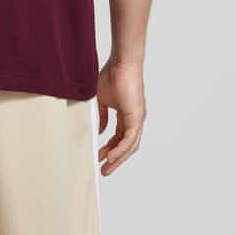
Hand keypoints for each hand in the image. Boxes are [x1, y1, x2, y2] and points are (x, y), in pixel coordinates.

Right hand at [96, 60, 145, 175]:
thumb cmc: (112, 75)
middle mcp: (134, 119)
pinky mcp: (137, 117)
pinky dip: (120, 149)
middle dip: (115, 159)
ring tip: (106, 168)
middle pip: (126, 146)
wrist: (121, 64)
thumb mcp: (103, 100)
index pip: (119, 137)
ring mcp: (137, 119)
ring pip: (129, 146)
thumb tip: (101, 130)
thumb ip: (103, 116)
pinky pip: (129, 139)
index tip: (99, 157)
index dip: (109, 148)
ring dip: (118, 158)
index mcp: (126, 115)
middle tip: (104, 170)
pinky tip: (111, 156)